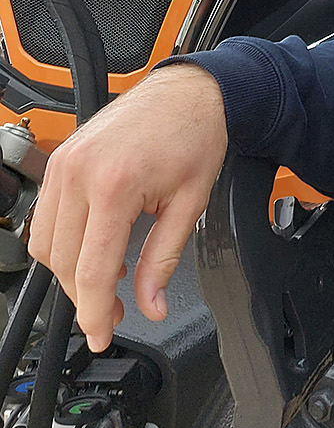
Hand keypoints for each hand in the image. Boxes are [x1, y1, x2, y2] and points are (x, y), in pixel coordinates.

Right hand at [27, 63, 228, 350]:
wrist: (188, 91)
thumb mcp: (190, 204)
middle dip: (85, 296)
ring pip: (45, 243)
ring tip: (108, 276)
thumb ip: (163, 260)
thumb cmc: (194, 135)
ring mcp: (63, 163)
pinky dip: (63, 242)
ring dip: (70, 270)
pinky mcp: (59, 159)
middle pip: (63, 262)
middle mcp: (79, 173)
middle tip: (113, 312)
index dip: (94, 312)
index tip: (100, 335)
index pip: (91, 269)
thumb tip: (151, 305)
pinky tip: (95, 246)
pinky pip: (45, 217)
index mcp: (114, 185)